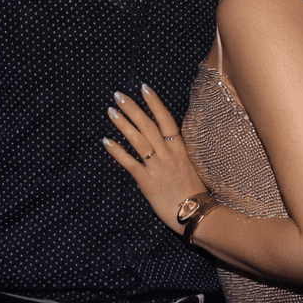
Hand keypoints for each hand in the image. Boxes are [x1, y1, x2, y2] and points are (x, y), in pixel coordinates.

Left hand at [102, 84, 205, 233]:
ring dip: (123, 124)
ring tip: (111, 111)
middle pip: (148, 125)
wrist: (196, 214)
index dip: (155, 103)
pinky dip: (117, 151)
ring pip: (138, 140)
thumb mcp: (189, 166)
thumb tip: (166, 142)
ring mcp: (158, 167)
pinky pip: (130, 163)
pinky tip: (106, 141)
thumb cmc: (193, 192)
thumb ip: (176, 153)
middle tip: (118, 95)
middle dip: (132, 108)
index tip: (144, 88)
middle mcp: (168, 154)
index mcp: (180, 148)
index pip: (166, 119)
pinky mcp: (147, 181)